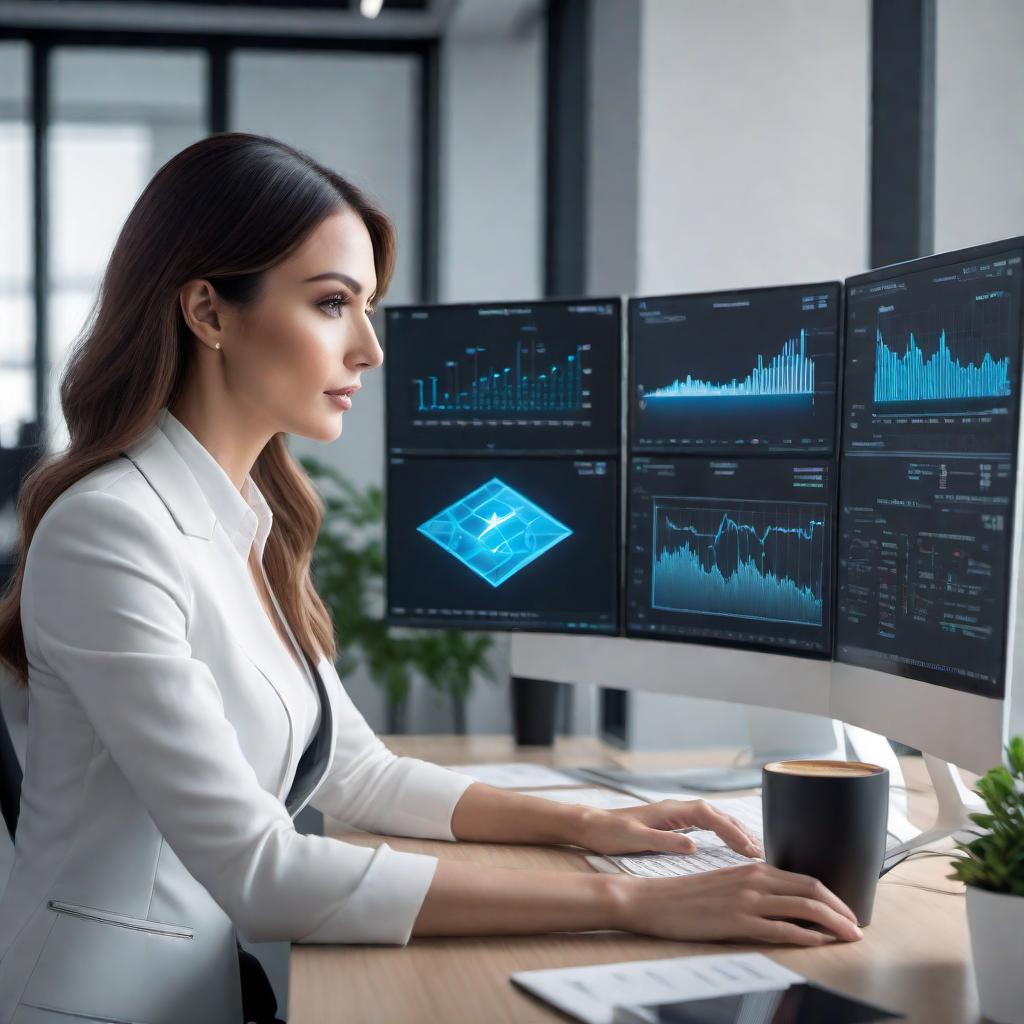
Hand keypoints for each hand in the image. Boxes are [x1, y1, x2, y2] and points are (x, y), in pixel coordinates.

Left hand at [577, 799, 763, 858]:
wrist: (591, 826)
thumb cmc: (610, 833)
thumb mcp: (635, 839)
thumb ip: (665, 841)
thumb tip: (694, 846)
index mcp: (670, 810)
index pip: (709, 816)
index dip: (730, 831)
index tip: (747, 848)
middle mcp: (675, 808)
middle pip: (716, 814)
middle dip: (739, 830)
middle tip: (761, 851)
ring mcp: (674, 814)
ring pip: (713, 818)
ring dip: (733, 830)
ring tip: (753, 848)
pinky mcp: (671, 823)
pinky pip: (705, 825)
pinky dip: (721, 832)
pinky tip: (729, 844)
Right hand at [608, 861, 863, 945]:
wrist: (653, 901)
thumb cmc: (688, 897)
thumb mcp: (726, 885)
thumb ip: (755, 889)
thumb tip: (785, 904)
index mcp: (752, 868)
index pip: (804, 878)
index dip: (832, 896)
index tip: (847, 911)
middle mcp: (754, 879)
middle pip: (811, 889)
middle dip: (840, 909)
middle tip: (857, 926)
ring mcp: (746, 900)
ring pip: (802, 907)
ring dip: (832, 922)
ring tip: (849, 936)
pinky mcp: (736, 921)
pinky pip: (780, 928)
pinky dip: (804, 935)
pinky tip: (818, 942)